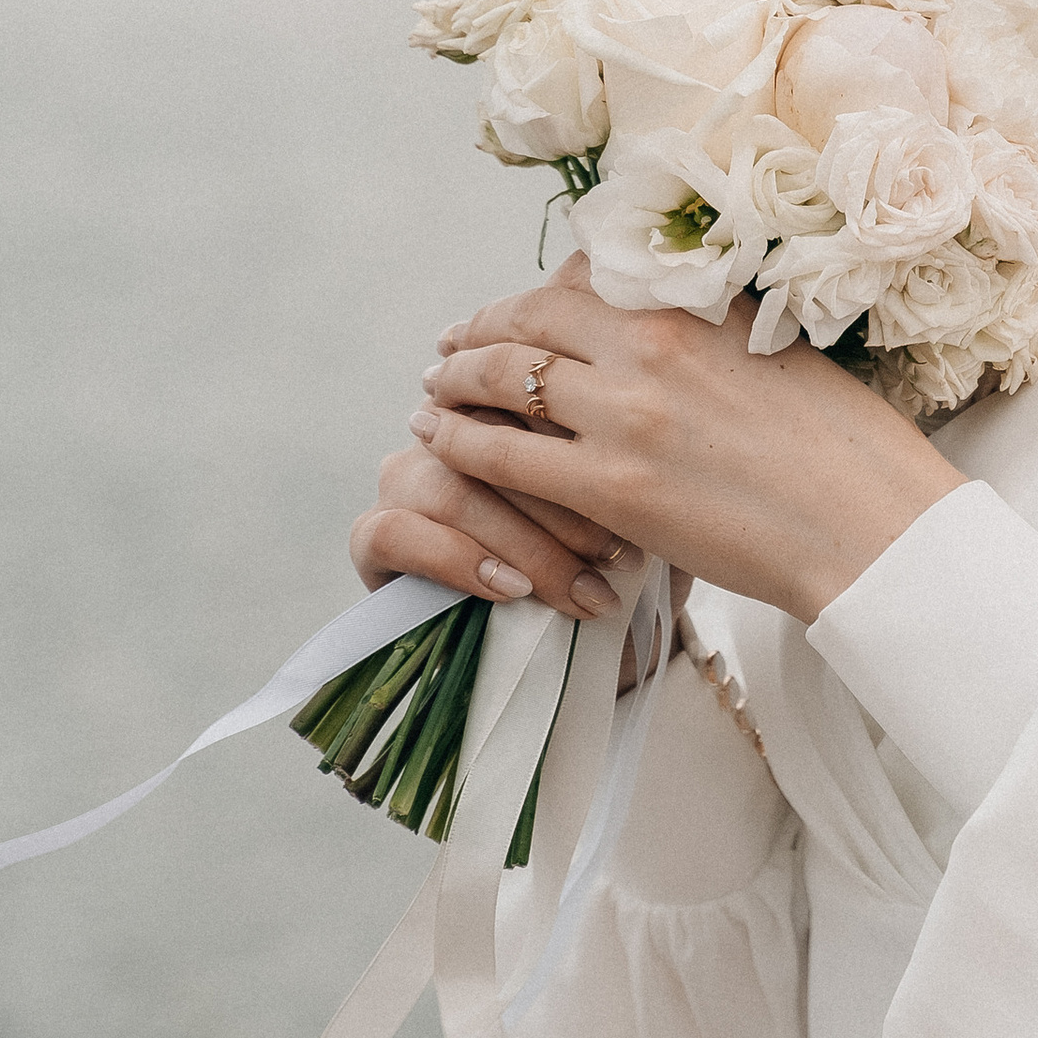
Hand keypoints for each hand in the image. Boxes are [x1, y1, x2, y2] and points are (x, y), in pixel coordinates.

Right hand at [350, 410, 636, 622]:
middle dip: (564, 503)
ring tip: (584, 592)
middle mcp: (453, 422)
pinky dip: (458, 561)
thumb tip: (664, 439)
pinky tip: (509, 589)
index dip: (583, 440)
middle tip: (622, 557)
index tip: (644, 495)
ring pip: (453, 486)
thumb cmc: (609, 562)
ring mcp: (406, 473)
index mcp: (512, 397)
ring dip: (525, 542)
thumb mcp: (641, 511)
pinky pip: (398, 533)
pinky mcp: (372, 532)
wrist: (559, 644)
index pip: (534, 393)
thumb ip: (635, 462)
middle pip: (493, 436)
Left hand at [409, 259, 963, 623]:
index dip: (533, 291)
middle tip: (450, 346)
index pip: (586, 277)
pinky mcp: (610, 487)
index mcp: (695, 306)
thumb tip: (669, 322)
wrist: (870, 524)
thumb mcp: (777, 353)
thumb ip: (712, 331)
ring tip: (435, 394)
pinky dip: (464, 445)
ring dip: (457, 383)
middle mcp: (650, 345)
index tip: (511, 307)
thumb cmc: (846, 449)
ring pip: (504, 379)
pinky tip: (442, 445)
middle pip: (530, 318)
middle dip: (479, 331)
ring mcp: (625, 415)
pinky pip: (506, 457)